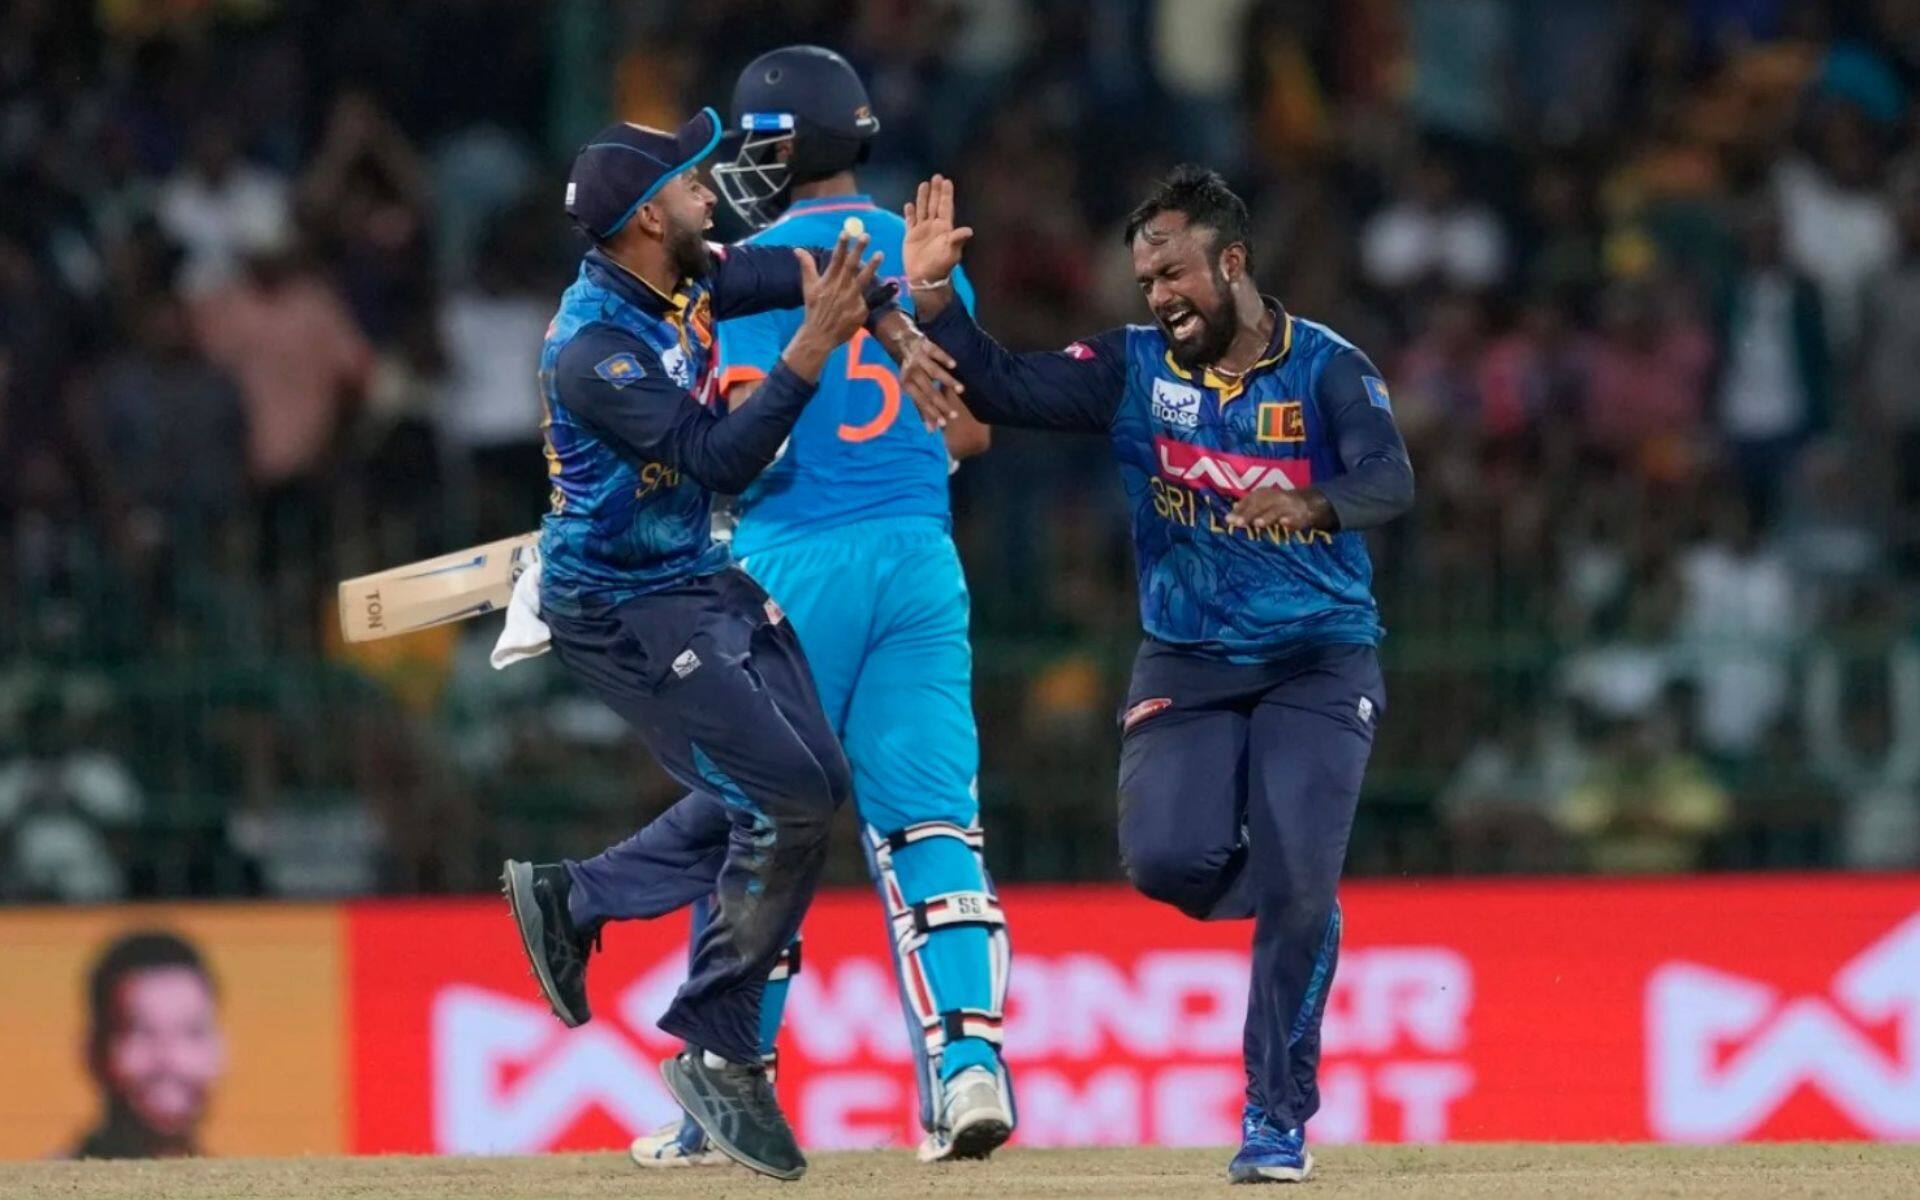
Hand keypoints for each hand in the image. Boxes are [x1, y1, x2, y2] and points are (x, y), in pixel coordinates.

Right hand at [785, 232, 880, 379]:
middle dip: (858, 250)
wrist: (819, 335)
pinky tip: (890, 285)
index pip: (835, 259)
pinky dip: (879, 293)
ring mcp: (850, 300)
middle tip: (866, 236)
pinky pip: (870, 299)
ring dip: (872, 266)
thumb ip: (806, 266)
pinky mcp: (860, 311)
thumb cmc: (814, 309)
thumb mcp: (808, 287)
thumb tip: (797, 249)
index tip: (846, 232)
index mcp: (828, 281)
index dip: (841, 245)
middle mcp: (839, 288)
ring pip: (863, 280)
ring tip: (880, 254)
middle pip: (851, 265)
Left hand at [873, 309, 965, 429]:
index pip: (921, 401)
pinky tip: (954, 365)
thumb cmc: (910, 371)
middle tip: (955, 415)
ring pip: (935, 372)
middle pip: (928, 391)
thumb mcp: (911, 388)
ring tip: (961, 391)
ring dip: (948, 381)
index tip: (944, 424)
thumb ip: (922, 409)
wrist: (901, 341)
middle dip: (941, 404)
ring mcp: (919, 358)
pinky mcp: (926, 345)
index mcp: (906, 384)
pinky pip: (936, 352)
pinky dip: (944, 358)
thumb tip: (931, 430)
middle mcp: (912, 372)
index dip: (932, 413)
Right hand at [902, 175, 972, 308]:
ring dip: (923, 197)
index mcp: (944, 228)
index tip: (947, 181)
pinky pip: (910, 221)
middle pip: (935, 204)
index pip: (946, 207)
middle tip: (937, 176)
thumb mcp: (951, 252)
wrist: (925, 277)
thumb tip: (969, 230)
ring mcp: (922, 230)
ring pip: (923, 209)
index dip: (946, 195)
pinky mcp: (911, 236)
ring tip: (924, 184)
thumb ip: (957, 239)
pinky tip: (909, 204)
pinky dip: (910, 213)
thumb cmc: (940, 266)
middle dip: (936, 191)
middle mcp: (934, 226)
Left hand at [1225, 487, 1331, 534]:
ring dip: (1267, 516)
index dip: (1240, 509)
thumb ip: (1249, 506)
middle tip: (1238, 523)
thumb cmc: (1280, 504)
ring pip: (1276, 511)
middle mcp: (1275, 497)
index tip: (1228, 519)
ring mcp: (1288, 506)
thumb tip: (1233, 509)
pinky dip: (1290, 521)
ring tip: (1257, 523)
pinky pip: (1295, 518)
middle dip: (1249, 514)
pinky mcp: (1301, 515)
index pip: (1250, 500)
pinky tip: (1284, 524)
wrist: (1309, 503)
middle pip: (1260, 505)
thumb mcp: (1264, 502)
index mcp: (1264, 494)